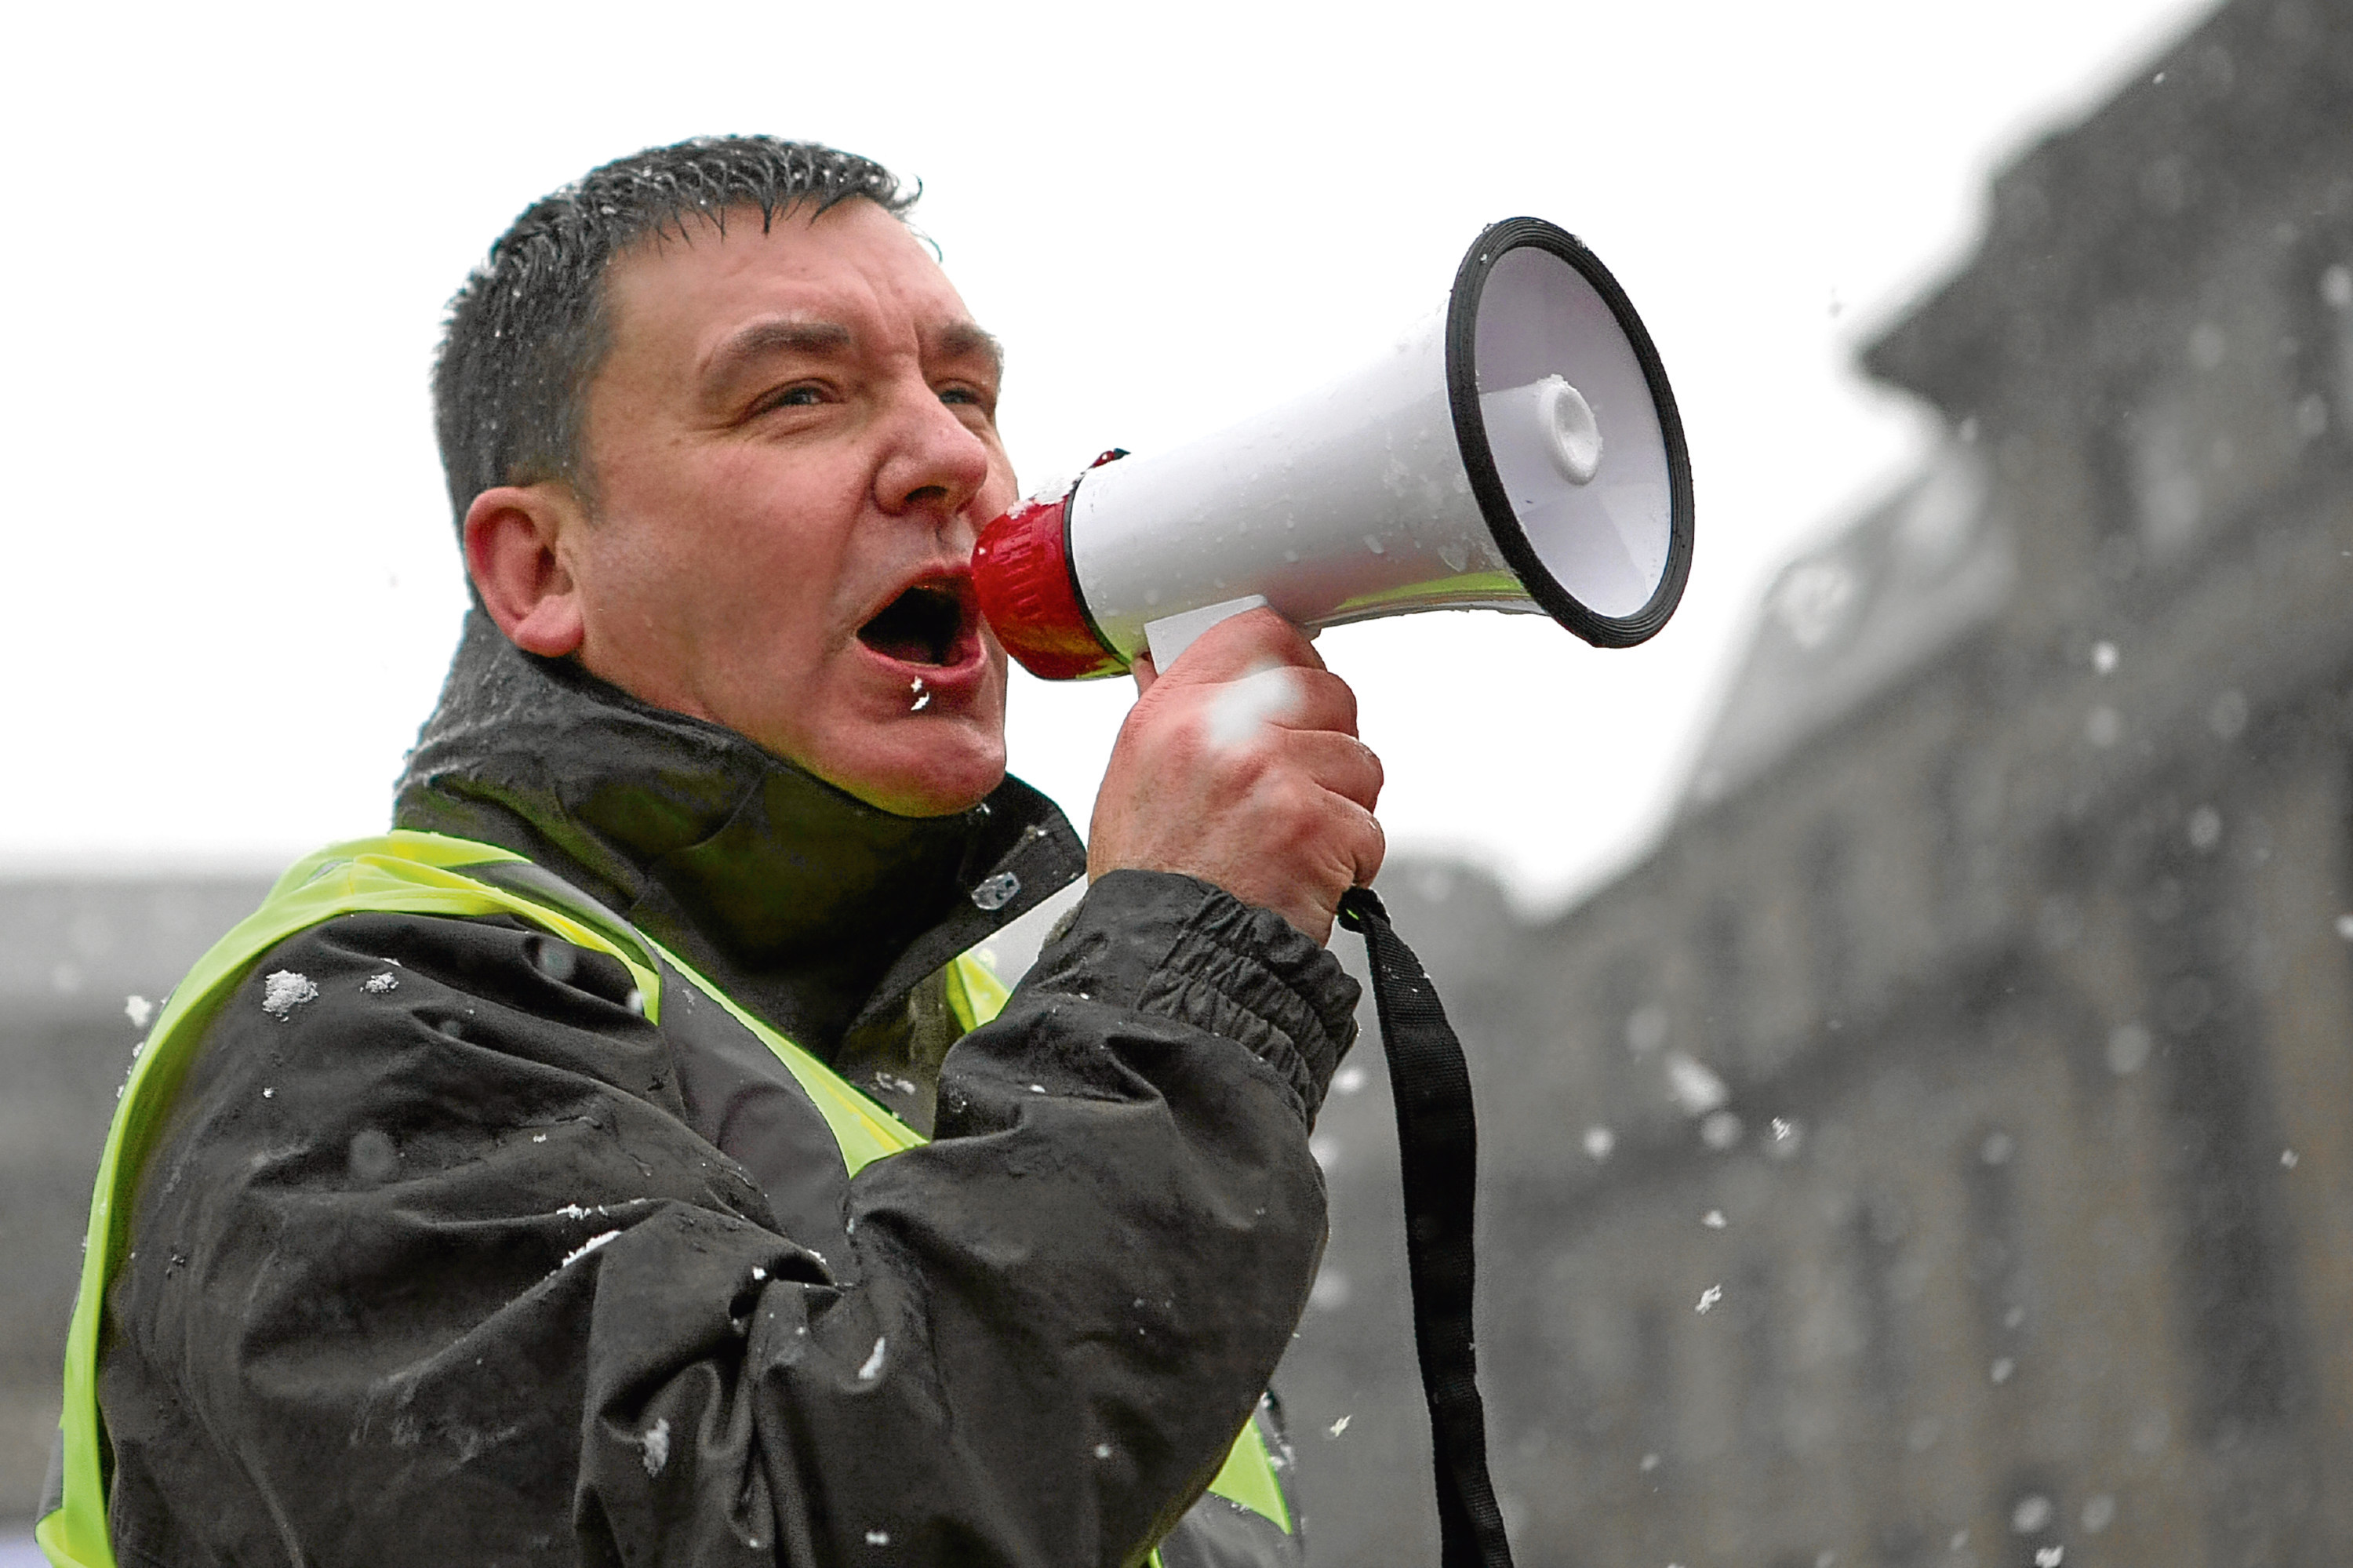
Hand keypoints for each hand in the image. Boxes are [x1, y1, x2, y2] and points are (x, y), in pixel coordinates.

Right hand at [1087, 609, 1384, 943]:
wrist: (1162, 965)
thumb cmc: (1148, 886)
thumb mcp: (1130, 781)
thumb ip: (1164, 715)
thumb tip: (1167, 664)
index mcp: (1172, 714)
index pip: (1259, 634)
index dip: (1294, 657)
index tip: (1301, 682)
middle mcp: (1222, 733)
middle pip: (1326, 693)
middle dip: (1328, 742)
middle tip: (1298, 790)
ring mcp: (1274, 775)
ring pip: (1359, 761)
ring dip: (1343, 807)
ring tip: (1293, 845)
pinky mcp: (1317, 825)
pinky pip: (1368, 826)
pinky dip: (1349, 860)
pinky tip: (1305, 879)